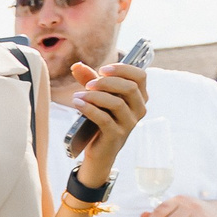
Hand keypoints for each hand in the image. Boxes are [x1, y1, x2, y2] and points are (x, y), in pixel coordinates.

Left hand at [67, 59, 148, 175]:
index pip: (140, 76)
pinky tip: (77, 104)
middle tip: (88, 84)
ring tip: (77, 95)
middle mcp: (139, 109)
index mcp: (139, 97)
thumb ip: (89, 80)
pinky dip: (89, 109)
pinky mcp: (117, 135)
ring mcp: (130, 123)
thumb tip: (76, 65)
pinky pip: (104, 119)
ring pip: (117, 103)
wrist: (99, 151)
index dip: (123, 69)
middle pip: (130, 88)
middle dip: (107, 82)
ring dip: (95, 96)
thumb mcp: (96, 97)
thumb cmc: (100, 120)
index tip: (102, 70)